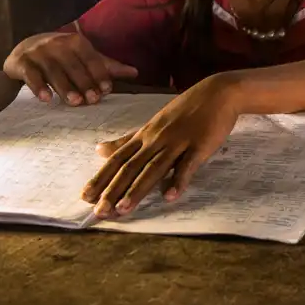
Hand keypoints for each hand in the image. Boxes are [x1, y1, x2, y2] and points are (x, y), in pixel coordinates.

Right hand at [2, 32, 137, 105]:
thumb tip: (135, 72)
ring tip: (74, 102)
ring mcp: (38, 52)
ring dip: (64, 87)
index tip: (107, 90)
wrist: (24, 50)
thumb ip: (106, 66)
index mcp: (76, 41)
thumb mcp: (83, 58)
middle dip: (84, 83)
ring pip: (53, 70)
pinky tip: (46, 99)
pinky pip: (30, 75)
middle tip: (92, 101)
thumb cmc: (61, 56)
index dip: (99, 73)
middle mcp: (57, 43)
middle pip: (73, 65)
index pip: (90, 57)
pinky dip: (38, 86)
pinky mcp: (21, 62)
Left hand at [81, 75, 239, 217]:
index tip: (85, 196)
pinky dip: (178, 180)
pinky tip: (169, 196)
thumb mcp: (153, 123)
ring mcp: (178, 142)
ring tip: (123, 209)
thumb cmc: (185, 109)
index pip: (119, 158)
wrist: (218, 93)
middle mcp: (157, 139)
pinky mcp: (199, 145)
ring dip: (138, 189)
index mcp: (145, 135)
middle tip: (99, 211)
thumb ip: (127, 139)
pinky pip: (187, 164)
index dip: (102, 177)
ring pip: (154, 167)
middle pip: (131, 166)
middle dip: (114, 189)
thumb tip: (99, 149)